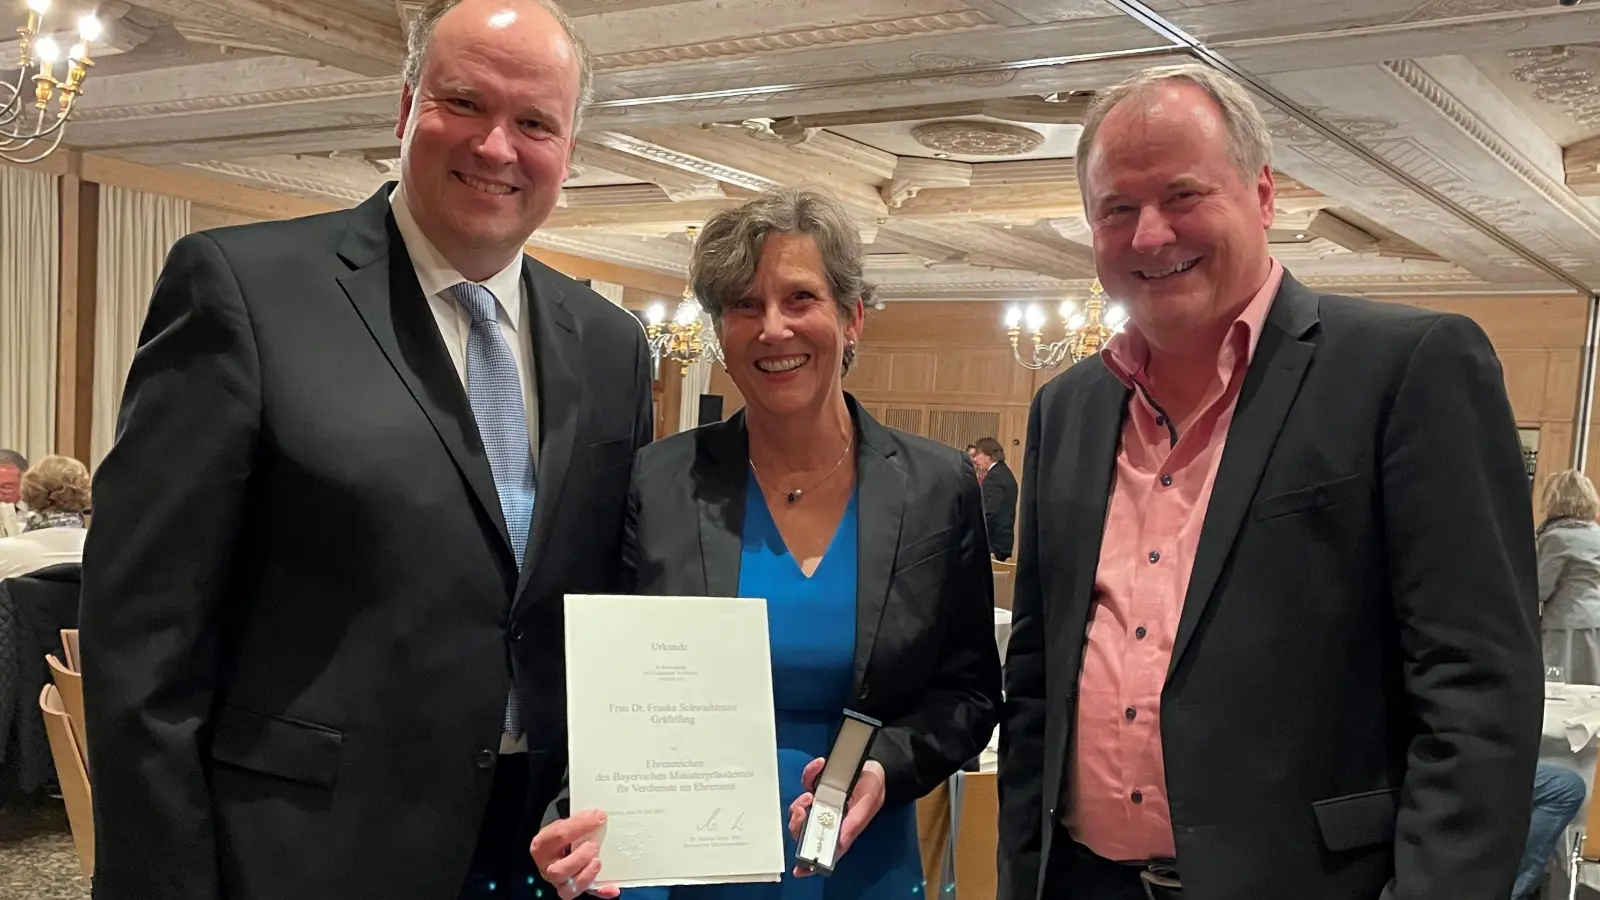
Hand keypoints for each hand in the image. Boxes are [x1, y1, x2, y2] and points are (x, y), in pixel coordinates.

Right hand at [528, 809, 619, 898]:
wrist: (556, 847)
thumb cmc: (560, 836)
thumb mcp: (562, 824)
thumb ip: (577, 822)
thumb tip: (599, 817)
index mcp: (542, 846)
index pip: (558, 836)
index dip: (580, 825)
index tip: (599, 817)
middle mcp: (549, 868)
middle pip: (558, 871)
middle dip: (578, 859)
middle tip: (593, 846)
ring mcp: (561, 882)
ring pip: (569, 890)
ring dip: (586, 876)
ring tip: (598, 862)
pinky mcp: (575, 889)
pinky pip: (589, 894)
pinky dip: (601, 892)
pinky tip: (613, 888)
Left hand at [786, 758, 886, 876]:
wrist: (876, 764)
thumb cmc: (875, 787)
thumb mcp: (869, 802)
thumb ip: (856, 821)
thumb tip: (841, 841)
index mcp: (842, 830)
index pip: (823, 851)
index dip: (809, 863)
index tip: (799, 869)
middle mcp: (828, 819)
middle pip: (804, 831)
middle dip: (797, 824)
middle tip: (802, 812)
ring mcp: (821, 803)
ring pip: (800, 809)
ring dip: (800, 803)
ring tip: (809, 794)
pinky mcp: (817, 786)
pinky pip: (807, 781)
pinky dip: (810, 773)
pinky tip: (820, 764)